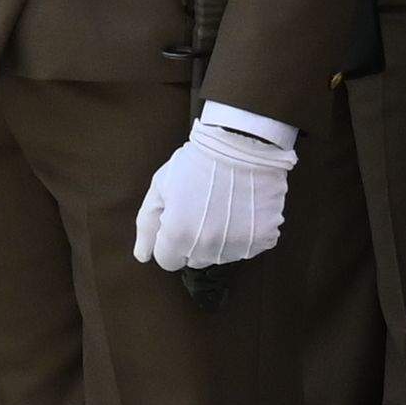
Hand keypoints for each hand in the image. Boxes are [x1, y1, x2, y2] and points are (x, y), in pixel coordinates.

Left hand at [134, 102, 299, 273]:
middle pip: (194, 260)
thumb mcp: (160, 186)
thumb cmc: (195, 163)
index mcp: (178, 237)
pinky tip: (243, 209)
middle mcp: (208, 249)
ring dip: (219, 239)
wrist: (240, 144)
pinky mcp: (263, 239)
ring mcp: (238, 246)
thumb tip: (142, 255)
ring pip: (221, 256)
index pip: (168, 260)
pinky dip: (245, 233)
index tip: (178, 219)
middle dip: (192, 242)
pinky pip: (249, 246)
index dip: (169, 240)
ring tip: (223, 206)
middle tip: (201, 210)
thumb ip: (146, 224)